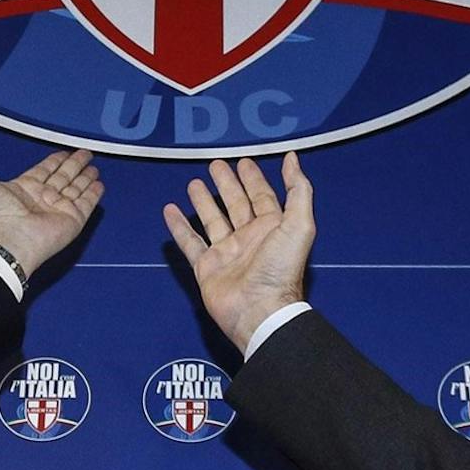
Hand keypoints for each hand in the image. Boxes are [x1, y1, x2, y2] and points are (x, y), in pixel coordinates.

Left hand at [0, 145, 102, 281]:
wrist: (7, 243)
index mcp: (23, 188)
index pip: (43, 171)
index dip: (54, 161)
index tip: (64, 152)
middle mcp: (43, 198)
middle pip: (62, 177)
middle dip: (73, 165)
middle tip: (85, 153)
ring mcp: (59, 209)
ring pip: (75, 189)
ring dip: (85, 177)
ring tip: (95, 166)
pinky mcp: (73, 220)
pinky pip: (86, 204)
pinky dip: (93, 193)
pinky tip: (99, 183)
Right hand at [162, 154, 315, 350]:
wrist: (259, 310)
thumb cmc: (280, 269)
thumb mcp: (299, 224)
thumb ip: (298, 190)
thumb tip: (292, 159)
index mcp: (271, 227)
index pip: (262, 196)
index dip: (253, 179)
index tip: (243, 162)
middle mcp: (249, 238)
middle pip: (235, 204)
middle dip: (227, 184)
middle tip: (216, 165)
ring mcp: (227, 252)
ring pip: (212, 220)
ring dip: (203, 201)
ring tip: (194, 183)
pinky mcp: (206, 267)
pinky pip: (190, 242)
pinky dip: (179, 226)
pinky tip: (170, 210)